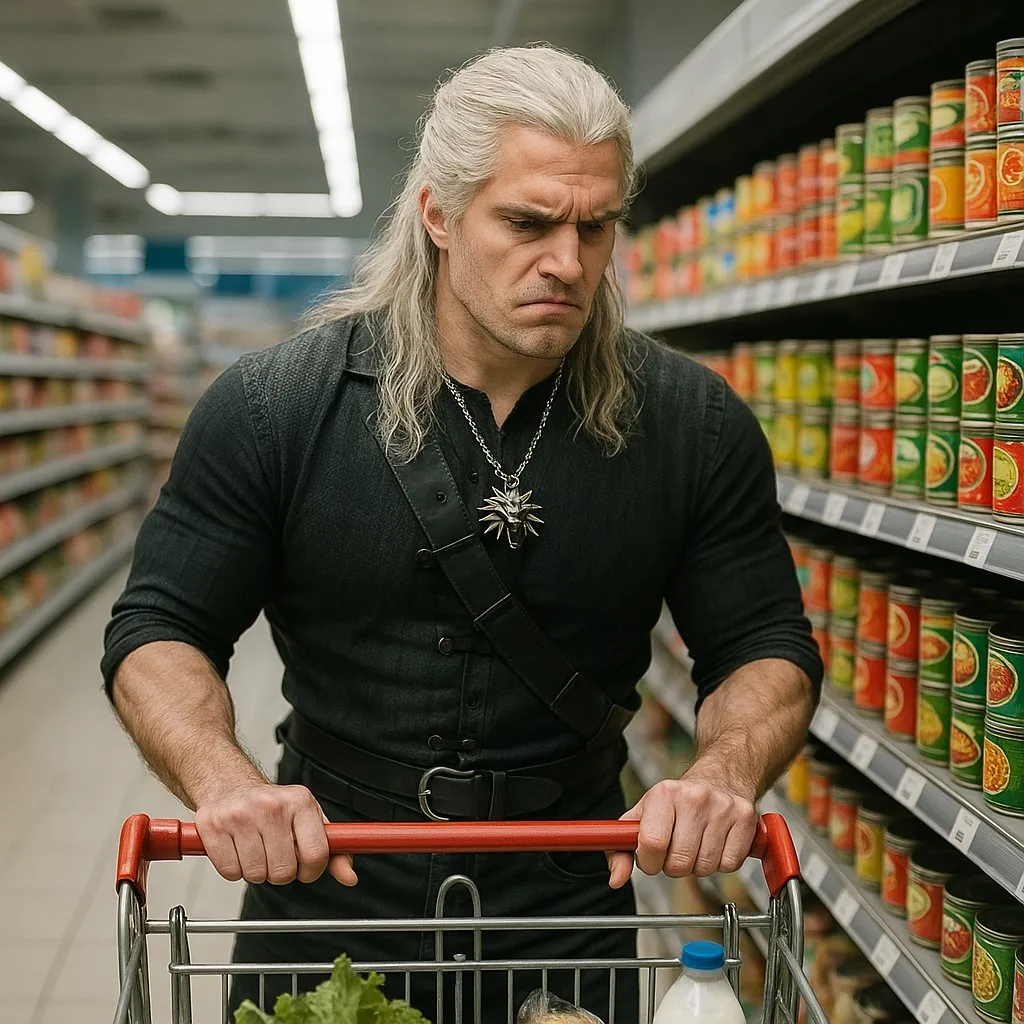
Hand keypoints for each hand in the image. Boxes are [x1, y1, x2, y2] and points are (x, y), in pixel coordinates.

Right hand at [195, 782, 356, 885]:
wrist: (229, 784)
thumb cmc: (271, 805)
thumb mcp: (308, 819)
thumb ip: (333, 849)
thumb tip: (349, 877)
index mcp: (300, 802)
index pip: (316, 854)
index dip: (311, 871)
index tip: (304, 867)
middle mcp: (271, 806)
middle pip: (284, 871)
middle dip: (280, 872)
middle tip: (274, 854)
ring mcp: (240, 815)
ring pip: (256, 874)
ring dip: (256, 871)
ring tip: (255, 848)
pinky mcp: (213, 827)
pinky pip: (230, 872)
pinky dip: (233, 868)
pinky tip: (237, 848)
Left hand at [607, 773, 757, 888]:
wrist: (720, 776)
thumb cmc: (677, 801)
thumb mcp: (643, 815)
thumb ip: (620, 848)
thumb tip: (616, 878)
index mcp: (664, 793)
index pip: (652, 843)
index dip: (649, 861)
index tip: (652, 857)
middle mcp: (694, 798)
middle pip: (679, 862)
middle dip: (673, 866)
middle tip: (676, 850)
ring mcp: (722, 807)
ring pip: (705, 867)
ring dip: (698, 865)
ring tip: (697, 844)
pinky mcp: (745, 818)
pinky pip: (730, 865)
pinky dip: (721, 863)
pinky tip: (716, 844)